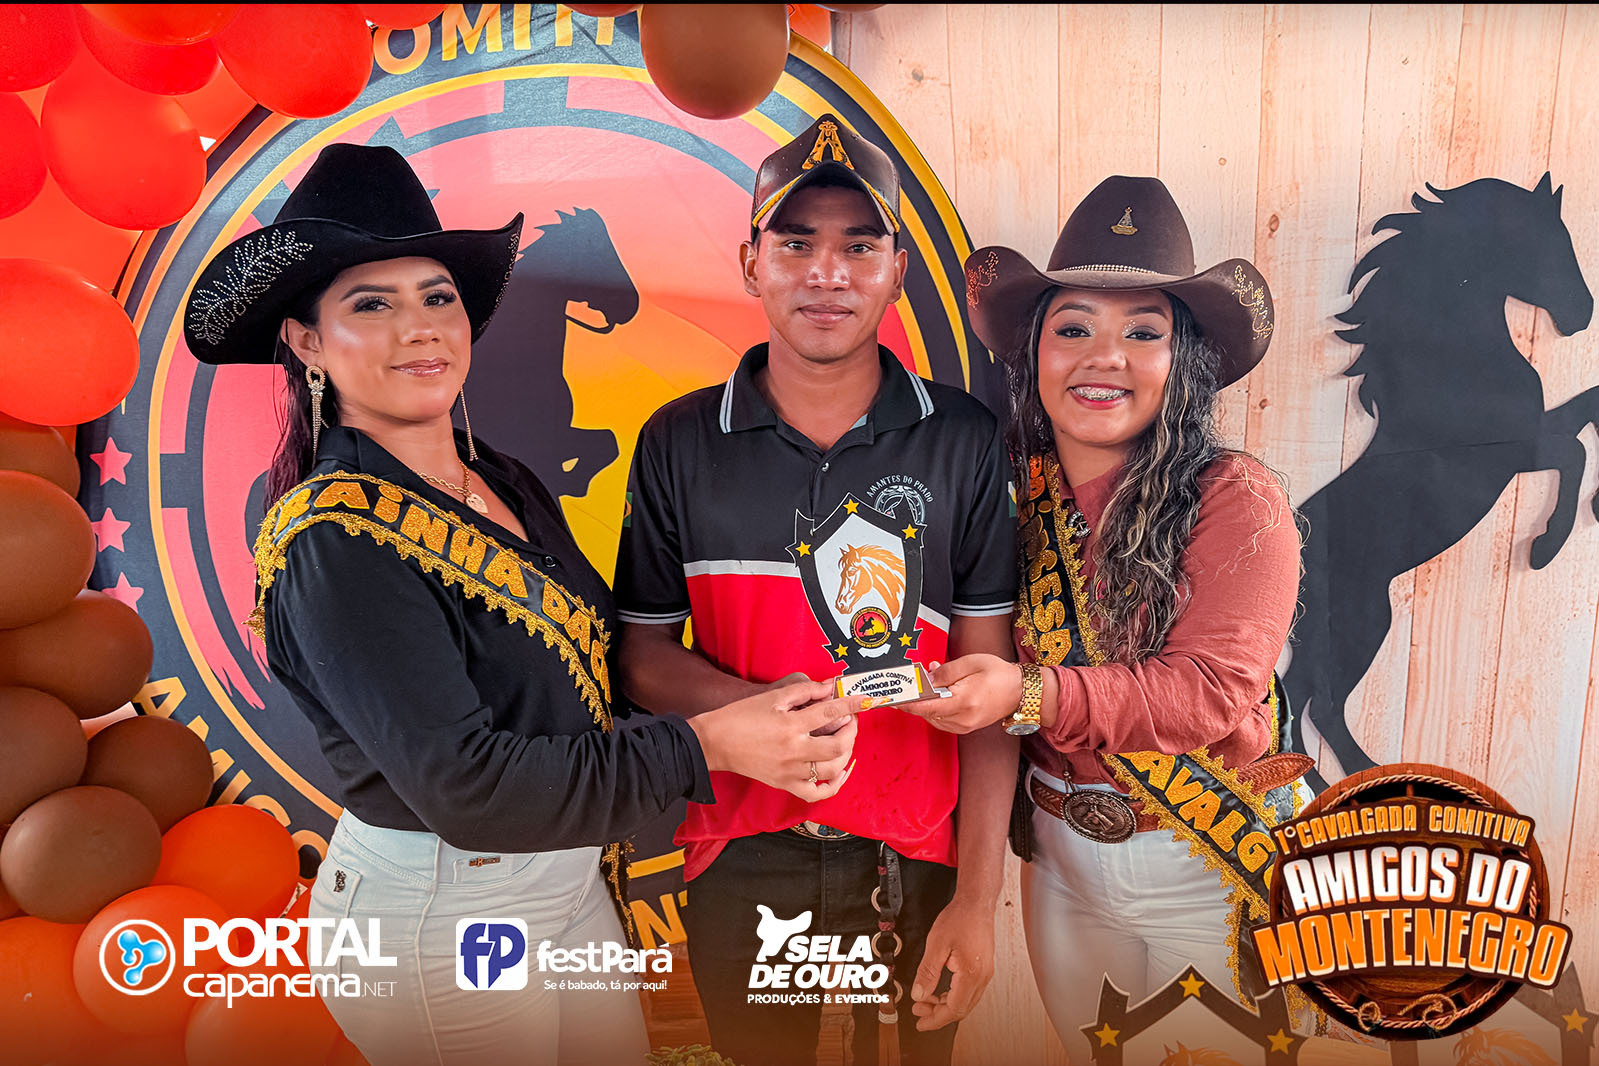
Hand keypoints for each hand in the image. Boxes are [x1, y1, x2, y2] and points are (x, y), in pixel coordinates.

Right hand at [689, 680, 864, 799]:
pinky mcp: (785, 784)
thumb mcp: (773, 697)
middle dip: (851, 730)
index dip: (851, 704)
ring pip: (833, 769)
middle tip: (850, 718)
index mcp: (790, 726)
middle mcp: (794, 751)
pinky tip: (840, 770)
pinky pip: (818, 793)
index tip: (865, 699)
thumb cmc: (740, 717)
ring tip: (844, 738)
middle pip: (838, 745)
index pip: (830, 713)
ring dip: (846, 752)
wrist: (715, 743)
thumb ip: (804, 690)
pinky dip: (835, 785)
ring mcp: (791, 772)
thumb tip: (829, 687)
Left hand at [909, 655, 1021, 733]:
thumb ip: (945, 672)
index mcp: (964, 700)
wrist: (1020, 691)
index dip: (908, 703)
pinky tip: (938, 694)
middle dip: (916, 698)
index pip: (927, 706)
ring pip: (932, 717)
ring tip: (929, 683)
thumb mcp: (970, 663)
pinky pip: (941, 720)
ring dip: (926, 702)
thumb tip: (926, 679)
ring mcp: (964, 726)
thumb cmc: (999, 674)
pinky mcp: (965, 728)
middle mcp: (963, 718)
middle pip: (927, 712)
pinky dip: (935, 708)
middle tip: (909, 683)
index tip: (894, 700)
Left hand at [909, 896, 995, 1030]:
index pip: (954, 1009)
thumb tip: (919, 993)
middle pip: (961, 1009)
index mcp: (971, 974)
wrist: (976, 903)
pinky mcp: (982, 968)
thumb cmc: (961, 918)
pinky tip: (940, 990)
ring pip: (965, 1001)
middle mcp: (982, 977)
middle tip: (919, 1012)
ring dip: (945, 1005)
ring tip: (926, 1000)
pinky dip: (952, 995)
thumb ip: (927, 972)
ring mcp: (984, 973)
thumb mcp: (937, 945)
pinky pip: (968, 991)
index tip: (922, 1023)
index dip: (935, 1019)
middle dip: (938, 1014)